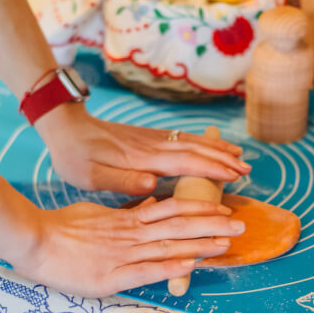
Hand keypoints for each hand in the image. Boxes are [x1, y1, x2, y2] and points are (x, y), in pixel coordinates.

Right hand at [15, 197, 244, 297]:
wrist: (34, 240)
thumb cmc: (62, 226)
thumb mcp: (98, 212)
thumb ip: (126, 211)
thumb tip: (151, 205)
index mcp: (127, 220)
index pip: (170, 210)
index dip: (199, 209)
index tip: (223, 207)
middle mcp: (130, 235)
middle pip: (178, 227)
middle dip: (211, 225)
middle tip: (240, 224)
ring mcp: (122, 255)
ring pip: (168, 247)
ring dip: (200, 245)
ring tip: (226, 243)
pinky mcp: (111, 277)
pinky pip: (145, 271)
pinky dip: (169, 268)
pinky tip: (190, 266)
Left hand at [36, 102, 251, 194]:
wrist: (66, 128)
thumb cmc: (76, 157)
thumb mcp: (92, 176)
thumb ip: (123, 180)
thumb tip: (153, 184)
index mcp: (142, 159)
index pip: (185, 163)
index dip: (212, 169)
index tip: (235, 175)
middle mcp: (151, 146)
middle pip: (195, 150)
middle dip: (223, 159)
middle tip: (247, 169)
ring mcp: (151, 139)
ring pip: (191, 142)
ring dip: (216, 148)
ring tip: (239, 156)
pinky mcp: (147, 137)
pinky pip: (182, 139)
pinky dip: (201, 142)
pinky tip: (211, 146)